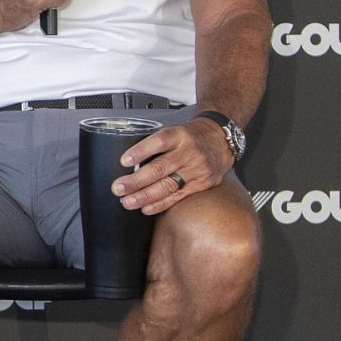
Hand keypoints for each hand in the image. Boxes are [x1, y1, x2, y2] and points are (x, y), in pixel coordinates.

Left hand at [114, 118, 233, 215]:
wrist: (221, 140)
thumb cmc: (190, 137)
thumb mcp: (175, 132)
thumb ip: (156, 145)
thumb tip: (128, 164)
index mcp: (179, 135)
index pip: (159, 142)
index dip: (141, 151)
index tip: (124, 161)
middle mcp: (189, 152)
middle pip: (160, 168)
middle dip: (136, 181)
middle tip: (118, 188)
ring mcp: (197, 169)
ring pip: (167, 185)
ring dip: (144, 196)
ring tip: (127, 201)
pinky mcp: (203, 183)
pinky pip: (178, 196)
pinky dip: (160, 204)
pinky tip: (146, 208)